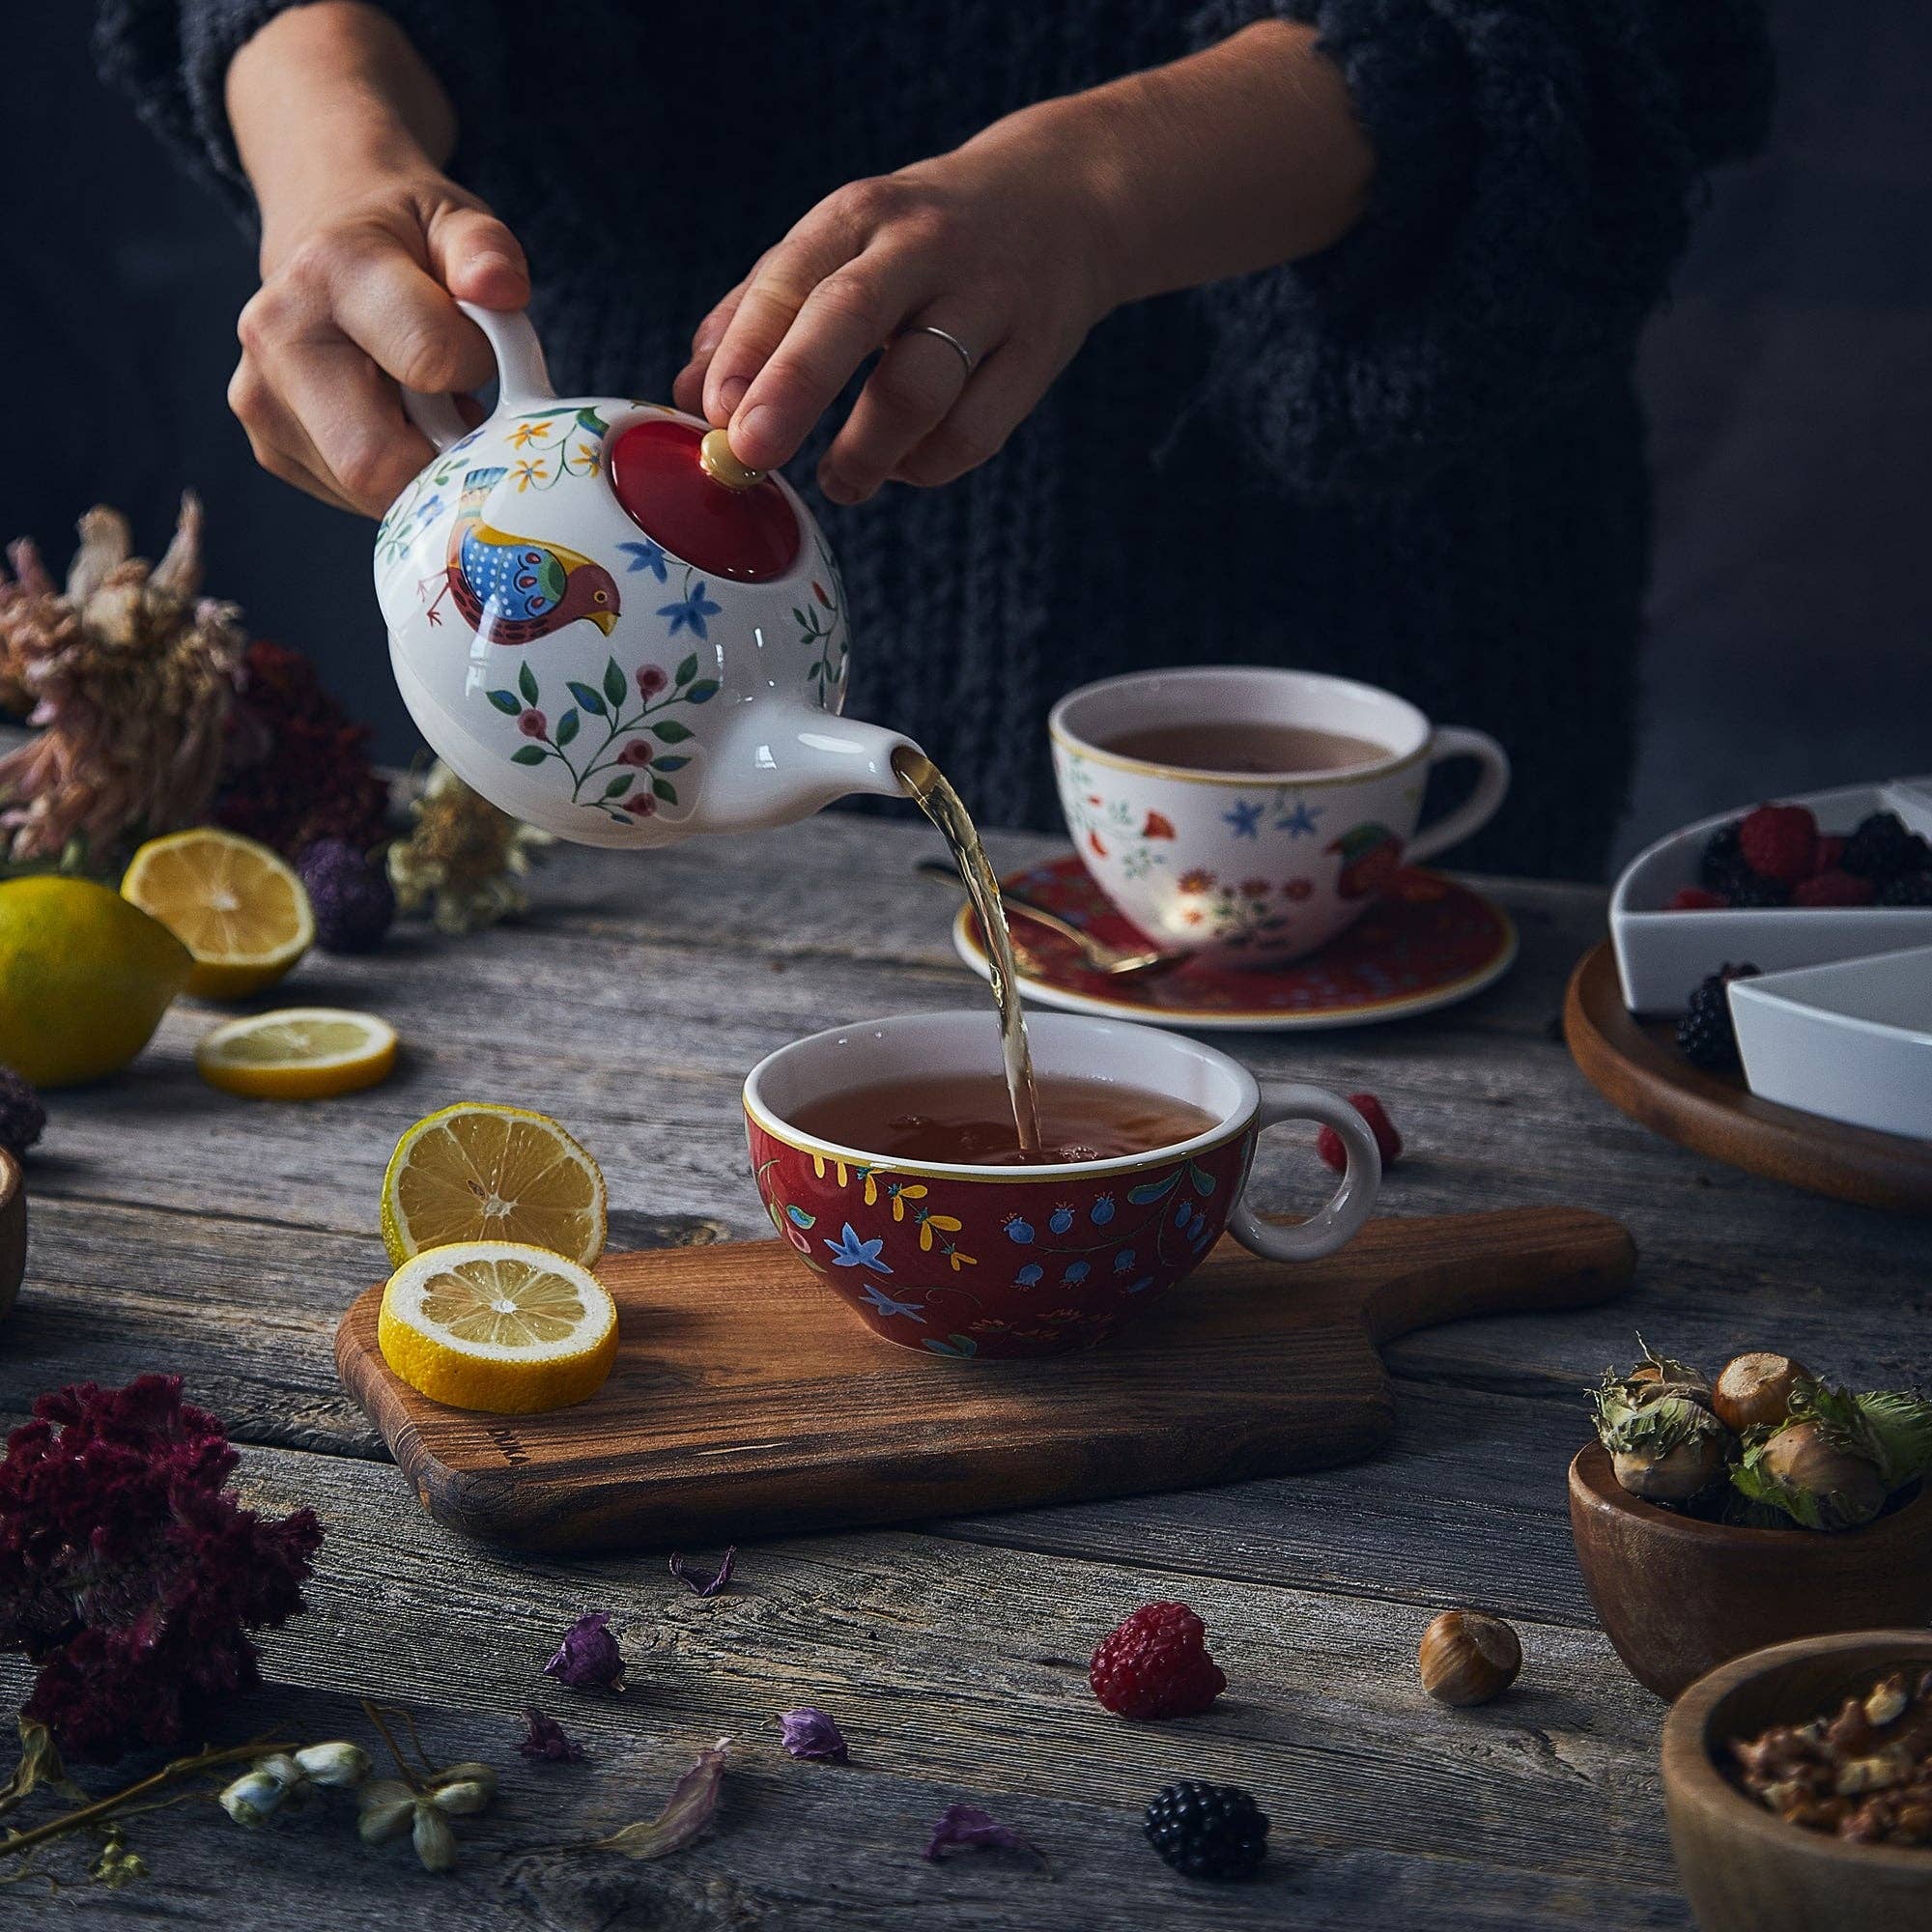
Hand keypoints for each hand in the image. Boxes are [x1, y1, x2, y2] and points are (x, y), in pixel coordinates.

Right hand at [224, 3, 529, 516]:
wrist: (322, 241)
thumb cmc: (403, 239)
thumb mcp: (453, 220)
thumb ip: (486, 250)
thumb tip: (501, 289)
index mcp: (328, 272)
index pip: (432, 363)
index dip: (477, 368)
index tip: (477, 348)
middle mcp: (277, 337)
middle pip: (376, 463)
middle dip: (440, 457)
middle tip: (461, 413)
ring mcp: (261, 399)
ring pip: (368, 492)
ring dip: (418, 466)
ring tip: (419, 405)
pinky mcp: (269, 447)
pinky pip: (353, 497)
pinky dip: (393, 476)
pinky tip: (392, 423)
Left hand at [672, 108, 1121, 504]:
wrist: (1066, 203)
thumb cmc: (923, 240)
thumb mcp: (842, 245)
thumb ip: (762, 310)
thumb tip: (691, 394)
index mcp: (861, 214)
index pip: (793, 276)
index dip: (748, 346)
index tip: (712, 409)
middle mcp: (923, 248)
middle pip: (852, 317)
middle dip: (795, 387)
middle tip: (753, 451)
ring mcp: (988, 301)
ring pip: (920, 389)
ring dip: (866, 451)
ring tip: (839, 480)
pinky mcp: (1036, 355)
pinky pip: (974, 434)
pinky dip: (926, 465)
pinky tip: (903, 464)